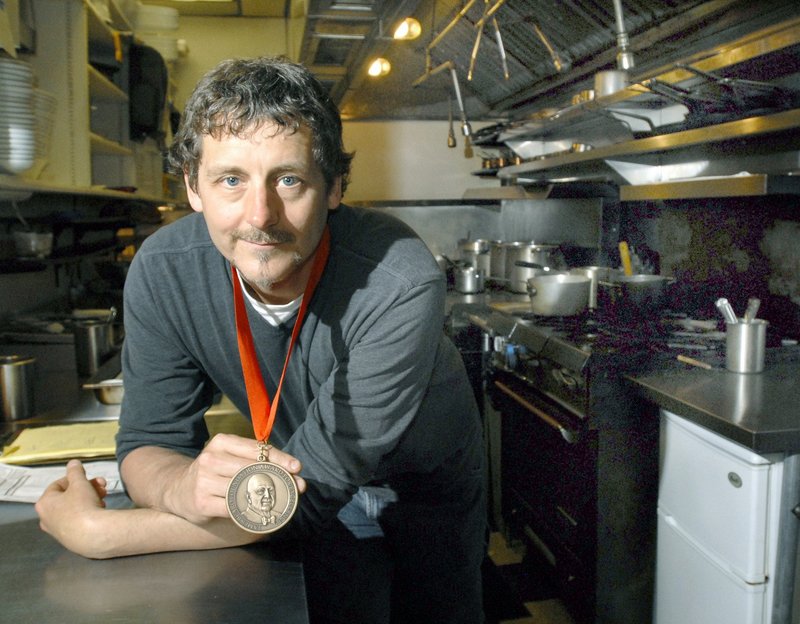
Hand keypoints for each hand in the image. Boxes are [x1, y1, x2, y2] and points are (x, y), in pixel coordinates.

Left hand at [35, 460, 109, 557]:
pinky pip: (77, 521)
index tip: (88, 478)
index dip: (75, 478)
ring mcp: (57, 531)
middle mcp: (46, 518)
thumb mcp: (80, 483)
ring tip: (103, 499)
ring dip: (89, 500)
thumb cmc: (83, 506)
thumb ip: (76, 471)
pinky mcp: (68, 539)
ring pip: (73, 509)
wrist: (93, 535)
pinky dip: (87, 514)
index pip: (58, 484)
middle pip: (67, 497)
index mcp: (44, 503)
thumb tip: (73, 463)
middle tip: (101, 487)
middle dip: (86, 489)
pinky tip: (99, 512)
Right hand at [150, 434, 305, 523]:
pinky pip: (233, 508)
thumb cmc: (214, 472)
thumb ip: (256, 460)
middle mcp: (211, 459)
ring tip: (283, 500)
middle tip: (297, 487)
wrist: (177, 488)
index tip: (297, 467)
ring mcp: (204, 481)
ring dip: (267, 496)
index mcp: (222, 442)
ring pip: (244, 488)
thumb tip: (293, 472)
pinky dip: (249, 511)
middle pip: (253, 468)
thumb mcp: (230, 457)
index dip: (280, 458)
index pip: (256, 449)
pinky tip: (260, 512)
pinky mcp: (201, 502)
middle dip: (279, 478)